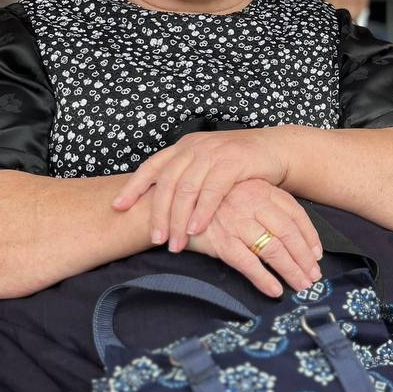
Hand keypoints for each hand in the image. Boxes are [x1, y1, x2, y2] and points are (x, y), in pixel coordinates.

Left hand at [112, 128, 292, 251]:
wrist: (274, 149)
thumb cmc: (239, 164)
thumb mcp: (206, 165)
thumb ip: (185, 178)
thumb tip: (159, 205)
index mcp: (183, 148)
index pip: (151, 166)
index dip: (133, 186)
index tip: (118, 207)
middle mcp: (194, 147)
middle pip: (167, 183)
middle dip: (159, 214)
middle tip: (156, 239)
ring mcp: (213, 153)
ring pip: (187, 189)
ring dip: (179, 219)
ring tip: (176, 243)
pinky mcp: (233, 162)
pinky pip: (212, 191)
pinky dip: (202, 212)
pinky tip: (197, 229)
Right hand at [186, 179, 322, 296]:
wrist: (172, 203)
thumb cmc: (212, 202)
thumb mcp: (243, 193)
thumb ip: (266, 207)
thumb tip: (296, 237)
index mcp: (261, 189)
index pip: (296, 213)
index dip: (310, 236)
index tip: (317, 254)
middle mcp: (252, 203)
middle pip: (288, 233)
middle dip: (304, 258)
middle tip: (314, 276)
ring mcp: (237, 222)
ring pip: (273, 249)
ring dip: (291, 270)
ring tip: (301, 285)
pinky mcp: (221, 240)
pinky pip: (248, 263)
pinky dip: (263, 279)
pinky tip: (275, 290)